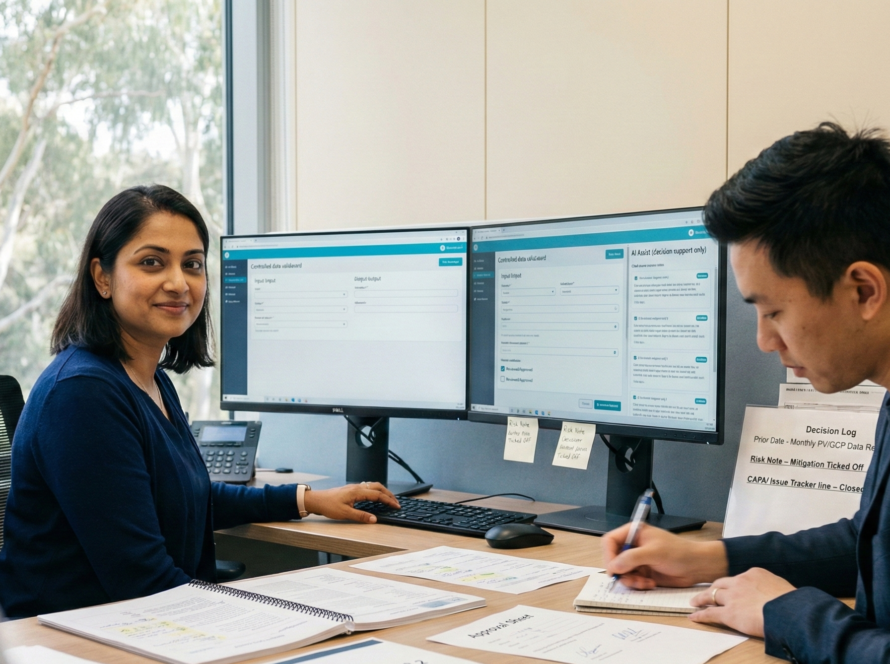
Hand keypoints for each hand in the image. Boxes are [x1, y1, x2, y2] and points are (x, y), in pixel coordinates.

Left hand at [303, 482, 399, 523]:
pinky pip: (368, 487)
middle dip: (389, 494)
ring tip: (389, 498)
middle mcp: (357, 487)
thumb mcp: (345, 513)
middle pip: (378, 487)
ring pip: (373, 486)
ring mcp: (355, 487)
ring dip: (383, 491)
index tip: (396, 505)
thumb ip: (361, 516)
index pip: (378, 495)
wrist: (317, 500)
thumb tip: (374, 519)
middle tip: (396, 502)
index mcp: (358, 492)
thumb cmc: (328, 505)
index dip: (388, 500)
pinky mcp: (352, 490)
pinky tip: (375, 497)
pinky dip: (376, 491)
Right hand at [603, 523, 728, 588]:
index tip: (613, 570)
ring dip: (630, 580)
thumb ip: (631, 558)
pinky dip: (638, 584)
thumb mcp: (654, 552)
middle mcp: (632, 545)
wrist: (697, 566)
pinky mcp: (643, 571)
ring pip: (621, 572)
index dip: (608, 555)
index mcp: (633, 532)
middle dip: (621, 571)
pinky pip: (631, 580)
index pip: (609, 541)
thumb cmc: (678, 552)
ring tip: (644, 582)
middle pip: (613, 558)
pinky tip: (650, 583)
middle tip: (632, 580)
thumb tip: (612, 567)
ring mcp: (637, 559)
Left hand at [689, 568, 795, 637]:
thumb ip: (771, 587)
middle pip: (721, 584)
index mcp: (753, 574)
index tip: (731, 588)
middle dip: (713, 588)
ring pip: (712, 595)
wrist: (788, 611)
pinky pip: (710, 613)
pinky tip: (694, 617)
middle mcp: (740, 582)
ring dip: (702, 599)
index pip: (738, 578)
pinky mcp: (729, 613)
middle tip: (707, 592)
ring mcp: (732, 597)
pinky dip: (700, 615)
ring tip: (695, 601)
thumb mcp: (781, 586)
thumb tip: (774, 593)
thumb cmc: (791, 602)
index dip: (733, 584)